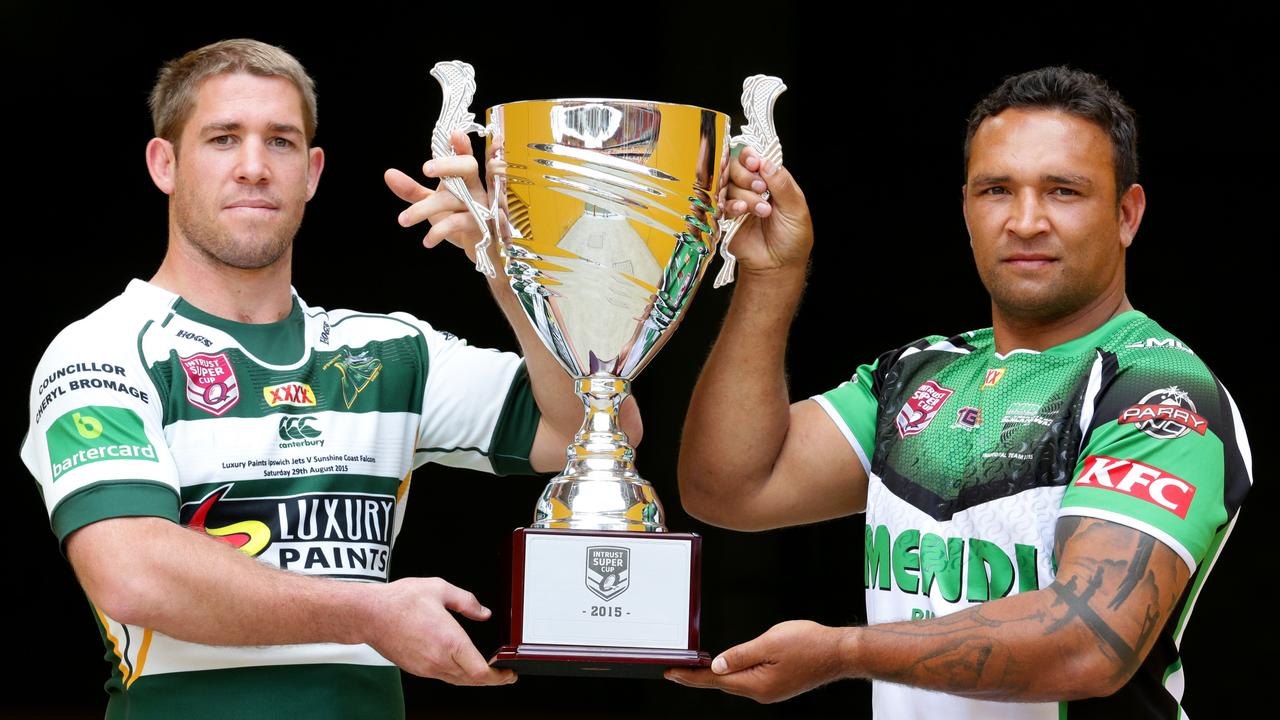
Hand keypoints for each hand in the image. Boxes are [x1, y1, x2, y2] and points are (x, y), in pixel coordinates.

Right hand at [365, 577, 514, 685]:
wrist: (369, 615)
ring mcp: (426, 667)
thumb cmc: (399, 601)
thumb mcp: (440, 589)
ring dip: (474, 678)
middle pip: (472, 680)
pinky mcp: (416, 669)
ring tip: (487, 671)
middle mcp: (438, 659)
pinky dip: (457, 675)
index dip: (499, 676)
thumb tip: (483, 612)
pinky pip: (443, 677)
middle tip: (504, 674)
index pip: (480, 671)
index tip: (509, 673)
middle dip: (492, 679)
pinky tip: (461, 666)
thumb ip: (466, 601)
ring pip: (457, 680)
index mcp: (449, 641)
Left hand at [385, 131, 488, 261]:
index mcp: (465, 178)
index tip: (454, 134)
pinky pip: (457, 223)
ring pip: (452, 199)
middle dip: (448, 165)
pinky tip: (427, 241)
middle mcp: (475, 187)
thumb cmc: (456, 219)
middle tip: (425, 169)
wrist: (477, 248)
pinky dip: (437, 232)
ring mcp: (481, 205)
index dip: (462, 145)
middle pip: (468, 167)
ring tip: (403, 220)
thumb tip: (388, 173)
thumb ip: (412, 190)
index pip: (465, 155)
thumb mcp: (431, 203)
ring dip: (423, 209)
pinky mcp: (482, 225)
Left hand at [665, 620, 845, 702]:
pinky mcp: (777, 685)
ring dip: (714, 676)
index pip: (714, 681)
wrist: (839, 653)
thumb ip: (740, 655)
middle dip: (697, 678)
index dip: (690, 676)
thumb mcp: (769, 643)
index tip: (672, 673)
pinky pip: (748, 680)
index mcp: (757, 684)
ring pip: (735, 682)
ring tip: (694, 670)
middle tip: (676, 672)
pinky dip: (732, 674)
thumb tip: (716, 665)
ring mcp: (770, 691)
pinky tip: (726, 668)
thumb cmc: (810, 644)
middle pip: (721, 684)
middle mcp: (762, 693)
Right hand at [721, 147, 812, 274]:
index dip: (751, 157)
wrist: (778, 266)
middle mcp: (753, 188)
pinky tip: (742, 212)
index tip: (754, 164)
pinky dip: (731, 205)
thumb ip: (782, 185)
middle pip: (736, 166)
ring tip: (761, 211)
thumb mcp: (796, 210)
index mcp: (772, 181)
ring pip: (728, 184)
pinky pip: (722, 204)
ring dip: (745, 196)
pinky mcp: (728, 217)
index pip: (756, 158)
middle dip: (746, 175)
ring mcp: (739, 201)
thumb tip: (768, 163)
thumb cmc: (792, 239)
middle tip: (760, 189)